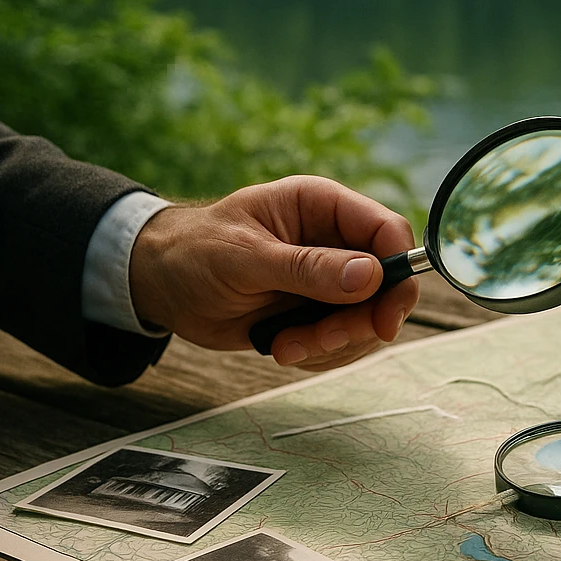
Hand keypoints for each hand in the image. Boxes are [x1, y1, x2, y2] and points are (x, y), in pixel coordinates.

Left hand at [129, 176, 420, 369]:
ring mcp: (330, 280)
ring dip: (331, 344)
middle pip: (387, 285)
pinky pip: (344, 342)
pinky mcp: (318, 313)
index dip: (397, 274)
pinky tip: (279, 346)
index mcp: (322, 206)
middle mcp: (335, 240)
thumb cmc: (195, 252)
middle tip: (319, 341)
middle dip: (358, 322)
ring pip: (367, 320)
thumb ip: (307, 267)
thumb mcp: (245, 258)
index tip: (383, 319)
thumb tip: (372, 274)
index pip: (387, 231)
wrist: (162, 286)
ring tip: (283, 346)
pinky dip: (318, 355)